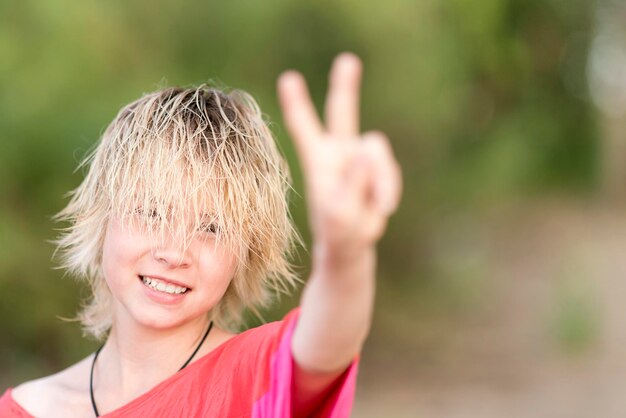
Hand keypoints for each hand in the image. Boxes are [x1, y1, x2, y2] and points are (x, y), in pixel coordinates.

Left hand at [277, 53, 401, 257]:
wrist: (351, 246)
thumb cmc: (337, 233)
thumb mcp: (340, 214)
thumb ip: (352, 184)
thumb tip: (365, 151)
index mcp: (318, 162)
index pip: (305, 128)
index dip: (298, 104)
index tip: (289, 79)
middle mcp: (338, 154)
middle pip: (342, 113)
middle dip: (345, 87)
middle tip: (347, 61)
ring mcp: (359, 160)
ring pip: (376, 148)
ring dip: (382, 178)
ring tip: (380, 207)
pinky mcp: (376, 169)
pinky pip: (389, 168)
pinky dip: (389, 186)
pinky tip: (384, 207)